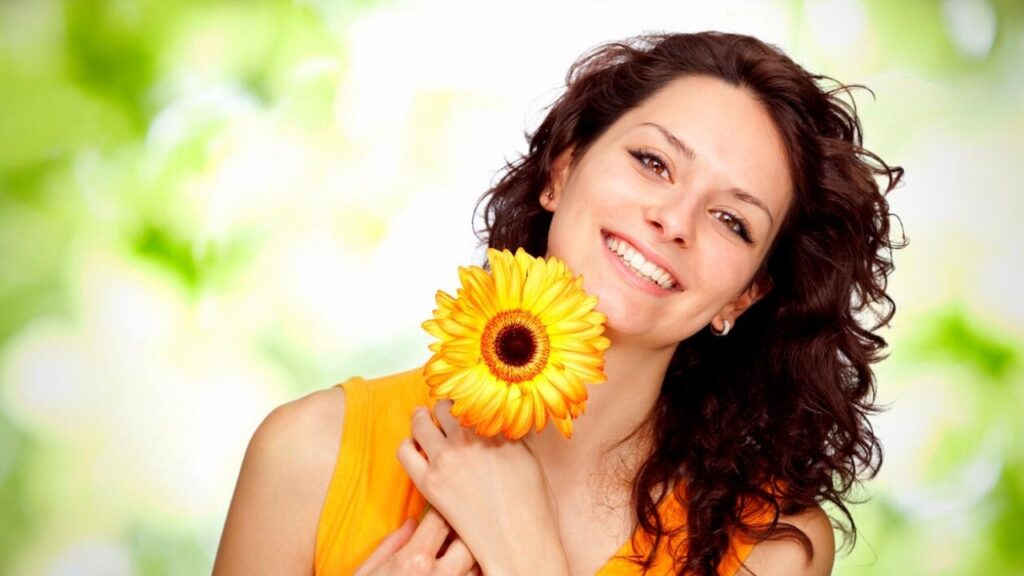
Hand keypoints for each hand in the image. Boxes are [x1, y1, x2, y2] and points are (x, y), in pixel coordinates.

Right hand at [353, 507, 480, 575]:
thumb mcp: (367, 572)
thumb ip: (392, 544)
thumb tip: (413, 522)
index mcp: (413, 562)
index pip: (441, 519)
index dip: (446, 507)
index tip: (447, 504)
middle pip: (471, 540)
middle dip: (467, 530)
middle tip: (462, 526)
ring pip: (480, 566)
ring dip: (475, 556)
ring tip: (464, 551)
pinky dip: (473, 574)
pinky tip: (463, 570)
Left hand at [397, 401, 569, 575]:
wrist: (518, 539)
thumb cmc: (532, 503)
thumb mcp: (528, 455)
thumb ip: (509, 433)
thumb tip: (499, 420)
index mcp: (493, 427)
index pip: (470, 399)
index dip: (465, 399)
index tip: (464, 402)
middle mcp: (467, 436)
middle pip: (444, 406)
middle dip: (444, 407)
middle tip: (444, 412)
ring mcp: (446, 458)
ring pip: (421, 422)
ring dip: (422, 418)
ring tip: (423, 419)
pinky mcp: (429, 482)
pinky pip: (405, 451)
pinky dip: (408, 444)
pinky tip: (415, 447)